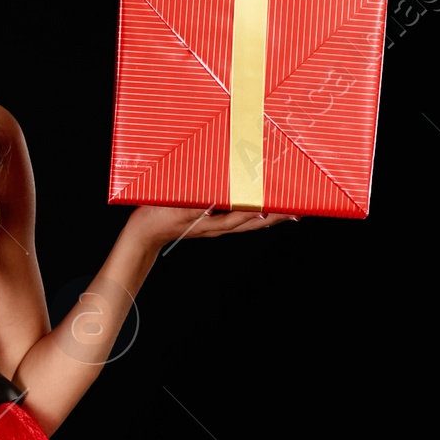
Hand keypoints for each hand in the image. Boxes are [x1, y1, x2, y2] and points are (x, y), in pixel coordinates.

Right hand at [124, 203, 296, 247]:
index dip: (266, 212)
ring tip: (285, 211)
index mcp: (212, 224)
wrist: (141, 235)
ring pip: (247, 221)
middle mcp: (217, 227)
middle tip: (297, 211)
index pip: (246, 216)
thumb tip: (217, 204)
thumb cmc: (155, 220)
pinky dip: (250, 213)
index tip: (284, 207)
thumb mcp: (175, 209)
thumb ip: (197, 207)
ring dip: (266, 216)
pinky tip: (256, 209)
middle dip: (275, 217)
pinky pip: (235, 218)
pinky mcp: (208, 222)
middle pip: (253, 222)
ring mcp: (213, 226)